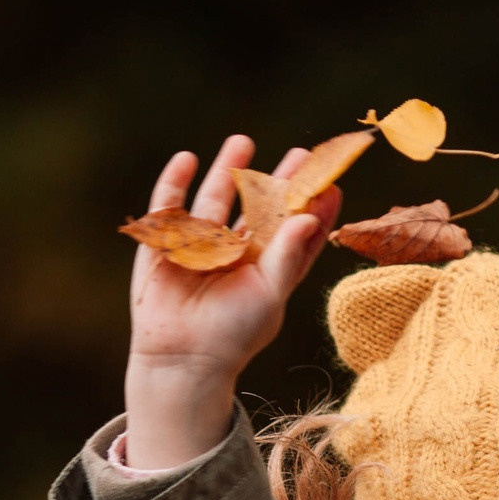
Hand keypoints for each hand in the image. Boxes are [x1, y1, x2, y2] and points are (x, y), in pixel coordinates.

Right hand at [123, 135, 342, 471]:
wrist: (183, 358)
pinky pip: (170, 207)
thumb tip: (311, 216)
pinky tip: (187, 159)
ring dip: (228, 170)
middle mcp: (236, 253)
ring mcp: (200, 245)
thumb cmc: (234, 334)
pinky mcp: (166, 244)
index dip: (313, 206)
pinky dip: (175, 182)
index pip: (295, 230)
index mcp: (266, 266)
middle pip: (260, 208)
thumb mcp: (269, 293)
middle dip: (278, 180)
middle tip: (301, 153)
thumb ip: (289, 254)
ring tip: (243, 142)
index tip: (332, 181)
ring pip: (217, 199)